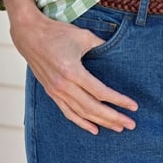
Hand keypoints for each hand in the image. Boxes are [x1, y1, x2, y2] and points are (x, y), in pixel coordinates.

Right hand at [5, 0, 137, 134]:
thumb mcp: (83, 36)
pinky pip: (68, 112)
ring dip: (101, 122)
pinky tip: (94, 129)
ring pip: (81, 113)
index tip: (133, 106)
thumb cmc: (57, 32)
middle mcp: (63, 85)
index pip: (100, 92)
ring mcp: (55, 91)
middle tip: (130, 124)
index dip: (118, 100)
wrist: (30, 34)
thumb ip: (101, 45)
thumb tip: (119, 52)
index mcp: (72, 71)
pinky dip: (81, 122)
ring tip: (118, 127)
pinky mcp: (51, 92)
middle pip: (92, 108)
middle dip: (113, 117)